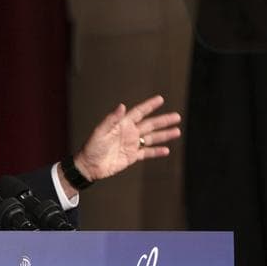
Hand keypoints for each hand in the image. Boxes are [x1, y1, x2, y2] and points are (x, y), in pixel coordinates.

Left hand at [65, 95, 180, 191]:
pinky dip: (156, 151)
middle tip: (177, 116)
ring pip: (151, 138)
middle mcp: (129, 133)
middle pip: (150, 124)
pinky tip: (166, 150)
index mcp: (122, 124)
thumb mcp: (100, 131)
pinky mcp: (132, 156)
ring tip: (177, 131)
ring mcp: (131, 144)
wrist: (89, 166)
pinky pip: (147, 153)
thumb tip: (122, 106)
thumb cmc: (92, 147)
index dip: (149, 106)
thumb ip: (112, 119)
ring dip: (164, 135)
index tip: (160, 99)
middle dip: (163, 120)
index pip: (139, 112)